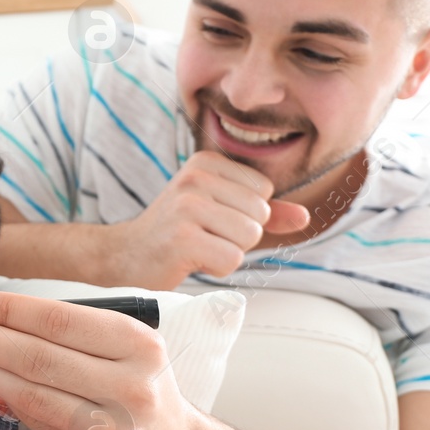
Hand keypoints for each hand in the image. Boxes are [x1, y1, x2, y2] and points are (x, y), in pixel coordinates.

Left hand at [0, 290, 193, 429]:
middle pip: (41, 357)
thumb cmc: (133, 385)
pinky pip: (39, 423)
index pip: (61, 321)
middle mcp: (133, 386)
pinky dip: (5, 399)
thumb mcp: (122, 347)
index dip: (10, 311)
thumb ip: (69, 331)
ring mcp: (117, 429)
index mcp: (140, 345)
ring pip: (34, 394)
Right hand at [110, 151, 309, 288]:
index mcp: (206, 161)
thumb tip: (305, 217)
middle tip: (202, 237)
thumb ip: (265, 213)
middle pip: (259, 215)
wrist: (124, 256)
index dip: (245, 215)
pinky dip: (216, 268)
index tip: (210, 220)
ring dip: (228, 252)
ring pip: (249, 237)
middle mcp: (195, 177)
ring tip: (196, 248)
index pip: (264, 193)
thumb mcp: (220, 212)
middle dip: (238, 236)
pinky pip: (232, 260)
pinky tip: (190, 261)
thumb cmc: (177, 234)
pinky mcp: (182, 239)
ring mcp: (187, 207)